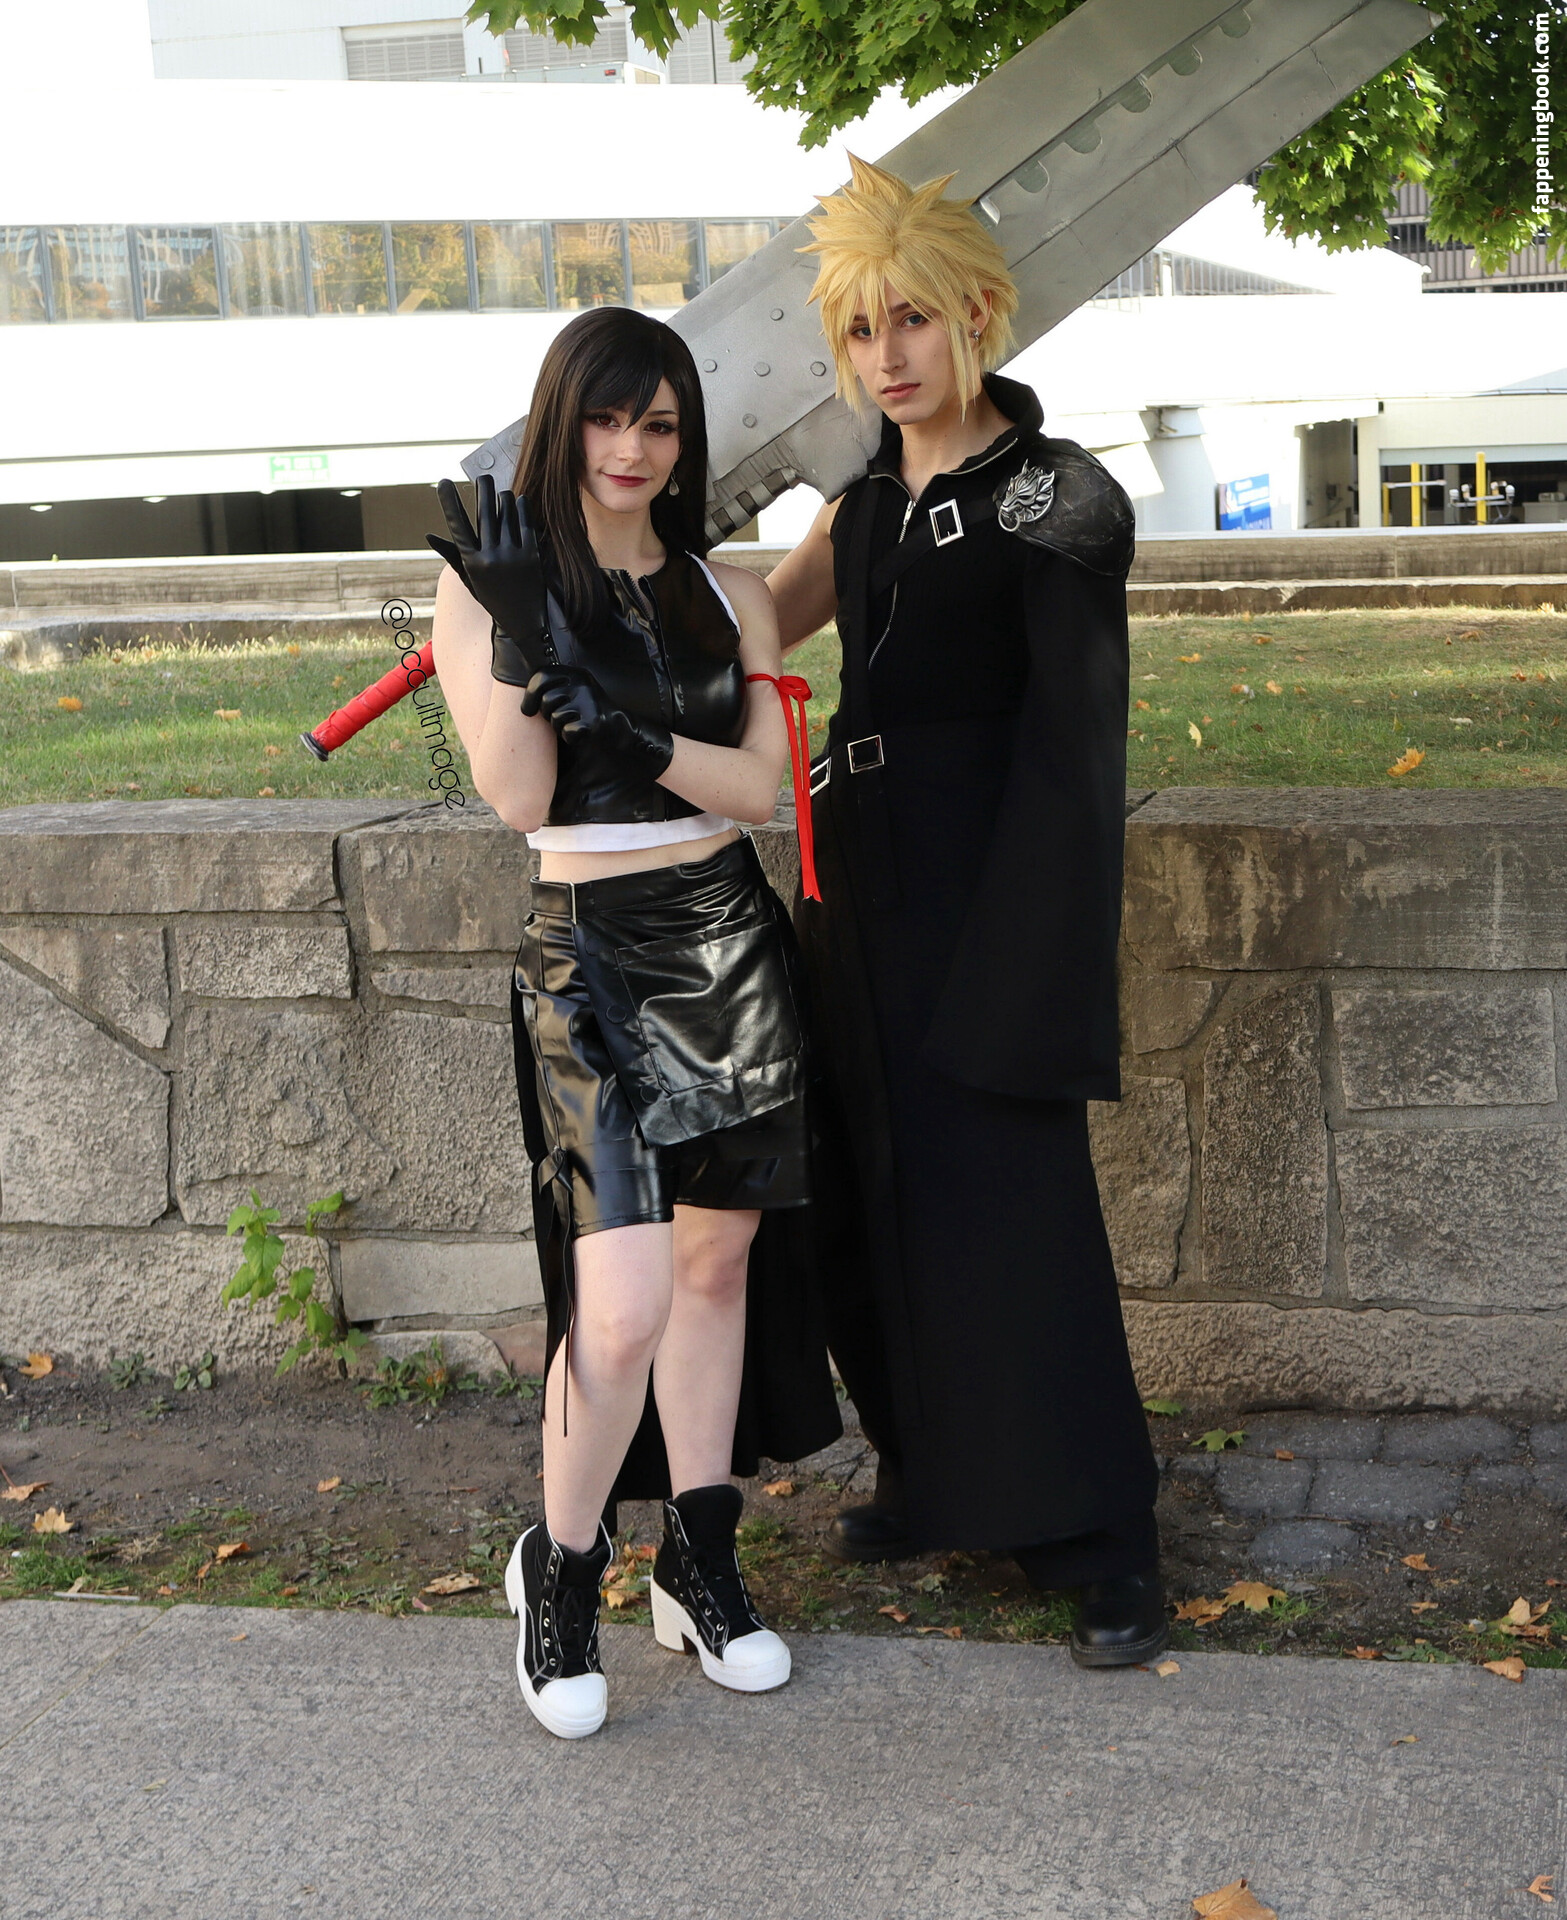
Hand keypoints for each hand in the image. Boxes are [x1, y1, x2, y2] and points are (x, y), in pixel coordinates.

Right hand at [427, 476, 549, 685]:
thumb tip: (429, 536)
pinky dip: (522, 508)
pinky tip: (520, 500)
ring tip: (503, 494)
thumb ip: (452, 555)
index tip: (443, 482)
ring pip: (507, 513)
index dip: (449, 502)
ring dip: (504, 499)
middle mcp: (490, 557)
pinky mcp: (532, 556)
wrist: (524, 622)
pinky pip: (526, 522)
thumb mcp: (469, 579)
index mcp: (471, 562)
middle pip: (484, 511)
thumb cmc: (492, 597)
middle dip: (483, 489)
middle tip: (483, 476)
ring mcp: (512, 556)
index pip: (456, 524)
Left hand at [521, 667, 673, 779]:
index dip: (529, 696)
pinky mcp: (594, 720)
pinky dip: (572, 738)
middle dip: (549, 716)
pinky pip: (567, 733)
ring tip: (576, 724)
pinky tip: (583, 734)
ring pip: (555, 719)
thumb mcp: (571, 694)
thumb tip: (523, 707)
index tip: (528, 710)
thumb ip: (550, 691)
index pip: (541, 677)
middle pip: (546, 701)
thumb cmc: (588, 713)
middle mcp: (583, 683)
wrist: (619, 729)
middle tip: (564, 718)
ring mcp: (589, 701)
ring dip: (560, 728)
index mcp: (576, 674)